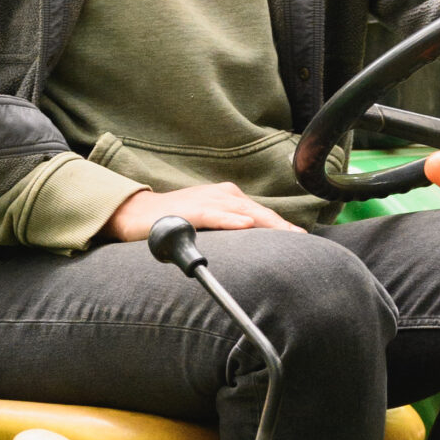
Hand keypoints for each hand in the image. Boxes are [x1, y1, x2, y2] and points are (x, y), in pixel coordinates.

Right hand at [104, 183, 302, 240]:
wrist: (137, 214)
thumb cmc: (174, 219)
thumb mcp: (208, 221)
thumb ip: (229, 227)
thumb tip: (251, 243)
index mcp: (228, 198)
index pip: (262, 214)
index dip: (282, 226)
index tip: (302, 239)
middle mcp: (222, 195)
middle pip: (259, 212)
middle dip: (282, 226)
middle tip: (302, 239)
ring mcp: (207, 201)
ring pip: (243, 212)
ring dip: (266, 223)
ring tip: (287, 234)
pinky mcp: (191, 211)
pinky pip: (216, 215)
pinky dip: (232, 220)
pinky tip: (246, 224)